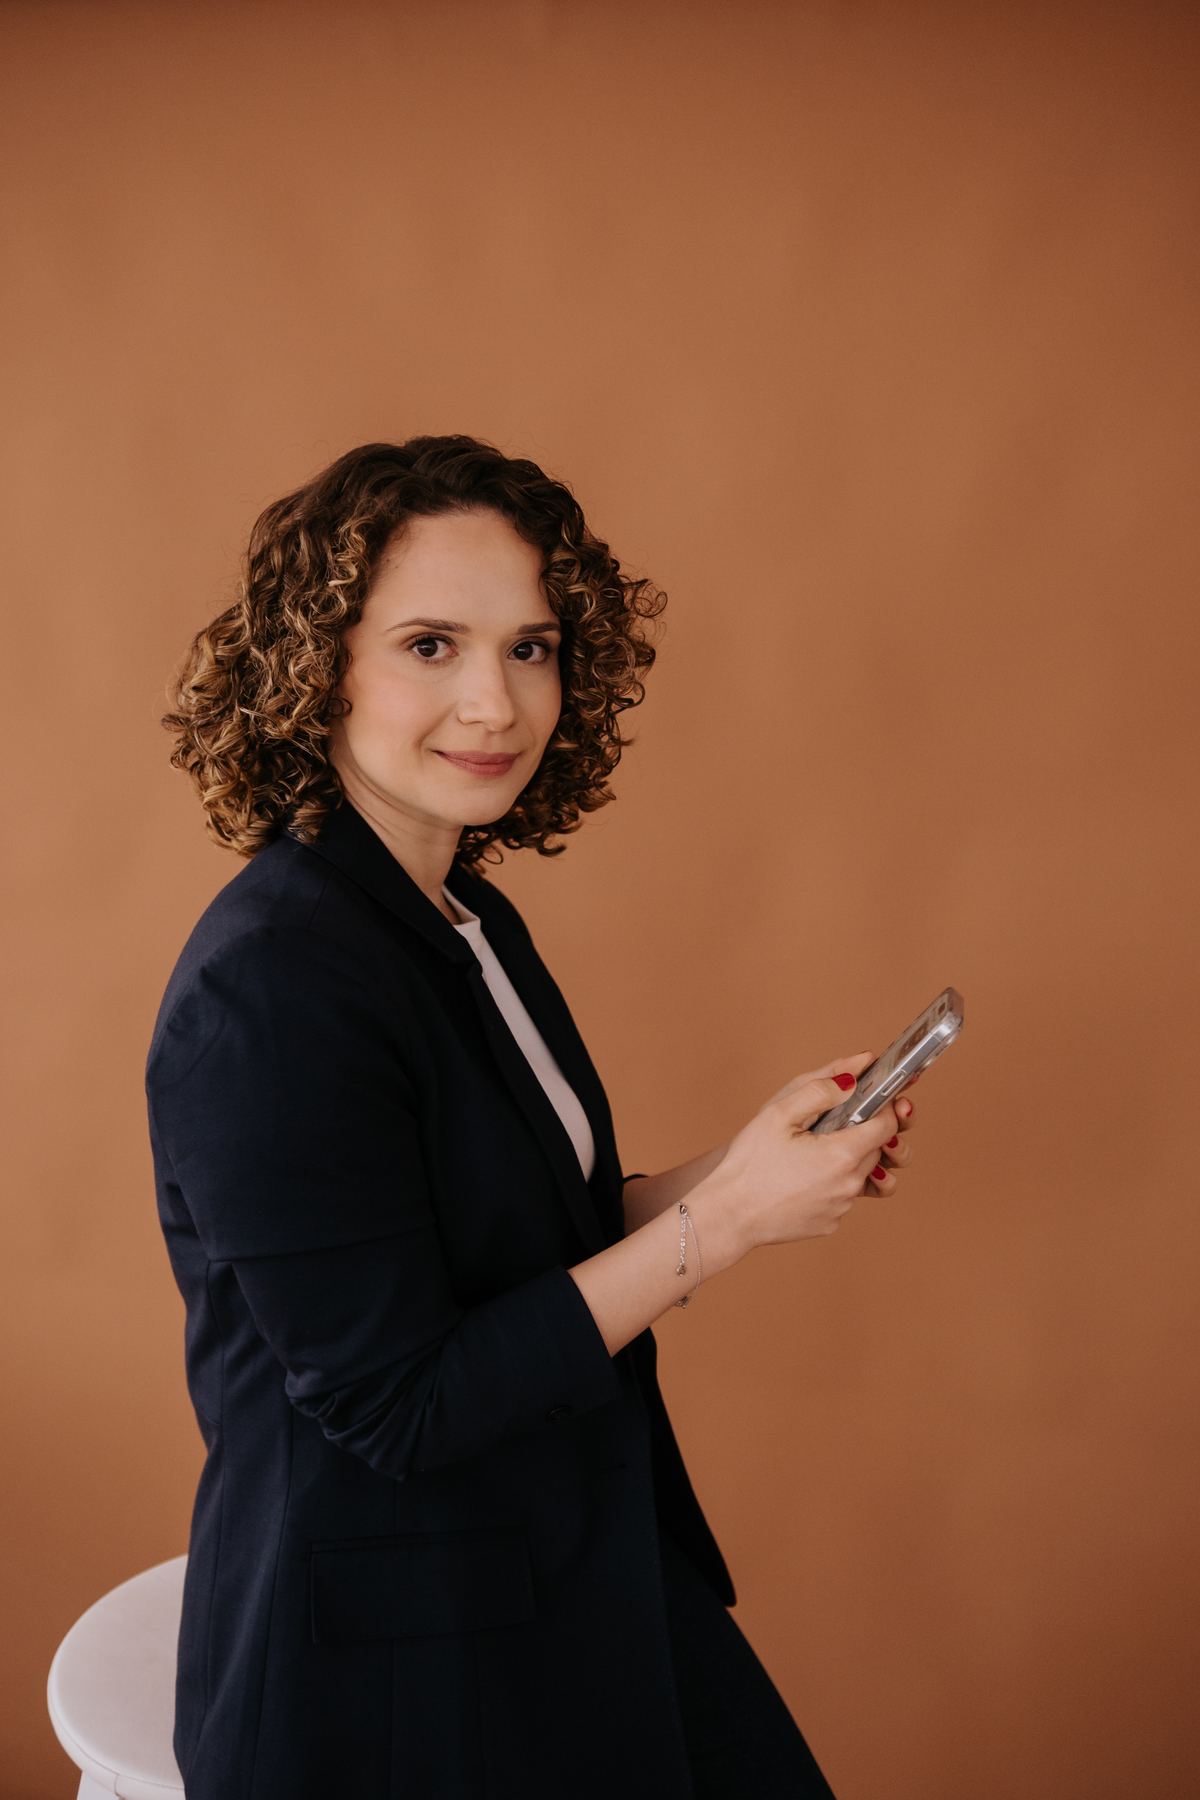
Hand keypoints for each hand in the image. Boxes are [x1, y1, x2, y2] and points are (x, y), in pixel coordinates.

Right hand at [684, 1055, 914, 1270]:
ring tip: (816, 1151)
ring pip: (860, 1174)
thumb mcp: (778, 1114)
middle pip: (876, 1150)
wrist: (727, 1214)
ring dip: (848, 1159)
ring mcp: (841, 1208)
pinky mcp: (830, 1223)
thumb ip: (820, 1091)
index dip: (883, 1108)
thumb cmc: (748, 1164)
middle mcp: (849, 1185)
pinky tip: (803, 1177)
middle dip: (864, 1132)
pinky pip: (842, 1197)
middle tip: (834, 1122)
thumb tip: (851, 1079)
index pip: (887, 1126)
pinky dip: (832, 1184)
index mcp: (841, 1155)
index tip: (871, 1099)